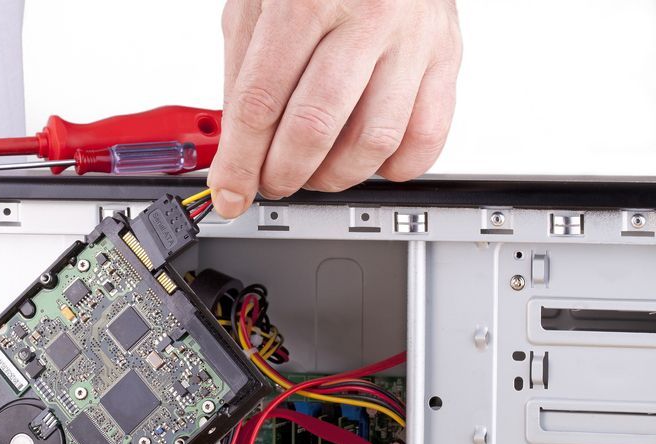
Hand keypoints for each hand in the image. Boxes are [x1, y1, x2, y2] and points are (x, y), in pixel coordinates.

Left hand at [209, 0, 461, 216]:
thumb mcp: (259, 0)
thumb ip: (244, 71)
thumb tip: (235, 145)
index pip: (262, 102)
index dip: (240, 161)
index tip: (230, 191)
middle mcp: (367, 17)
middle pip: (315, 127)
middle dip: (282, 174)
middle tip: (270, 182)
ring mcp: (413, 39)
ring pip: (374, 142)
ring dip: (335, 176)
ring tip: (314, 172)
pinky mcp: (447, 56)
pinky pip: (428, 136)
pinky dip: (394, 167)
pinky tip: (366, 158)